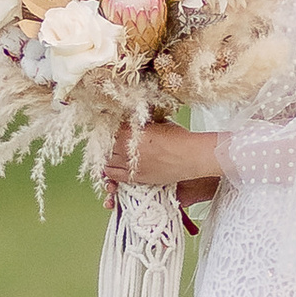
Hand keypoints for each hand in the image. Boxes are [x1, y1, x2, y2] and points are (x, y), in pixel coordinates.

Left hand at [105, 121, 220, 194]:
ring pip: (106, 163)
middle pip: (105, 147)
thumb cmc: (179, 138)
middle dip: (107, 143)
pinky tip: (117, 165)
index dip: (109, 128)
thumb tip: (135, 117)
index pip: (109, 129)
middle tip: (113, 141)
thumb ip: (142, 122)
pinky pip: (115, 176)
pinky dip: (112, 171)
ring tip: (114, 154)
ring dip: (108, 157)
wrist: (190, 156)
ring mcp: (130, 166)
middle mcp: (126, 150)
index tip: (112, 127)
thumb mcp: (158, 123)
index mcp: (130, 133)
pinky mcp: (136, 178)